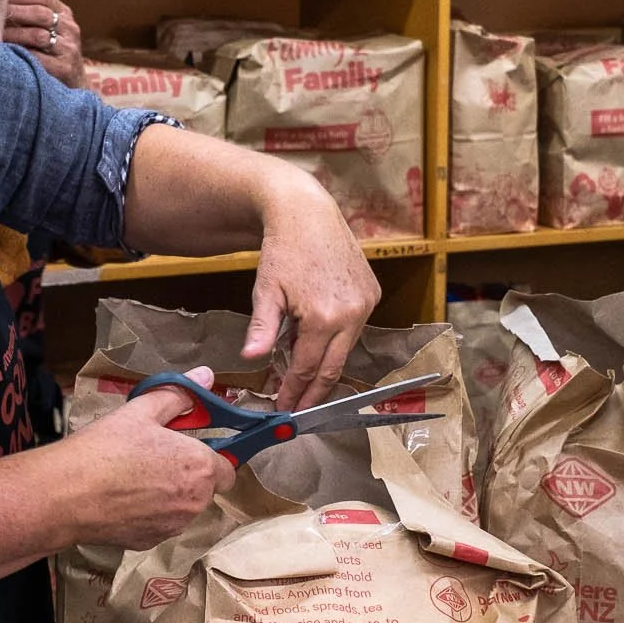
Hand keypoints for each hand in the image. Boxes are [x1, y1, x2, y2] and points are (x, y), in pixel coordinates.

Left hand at [2, 0, 82, 83]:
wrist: (73, 83)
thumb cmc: (52, 52)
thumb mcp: (47, 27)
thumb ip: (30, 10)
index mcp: (64, 14)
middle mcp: (70, 29)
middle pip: (41, 14)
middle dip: (14, 13)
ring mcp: (69, 49)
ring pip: (38, 35)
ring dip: (13, 34)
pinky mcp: (65, 68)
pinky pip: (38, 58)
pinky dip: (21, 54)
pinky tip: (8, 53)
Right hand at [50, 365, 235, 549]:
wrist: (65, 495)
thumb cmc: (106, 448)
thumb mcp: (141, 411)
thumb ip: (179, 395)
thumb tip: (206, 376)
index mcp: (200, 467)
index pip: (228, 470)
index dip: (211, 458)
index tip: (188, 449)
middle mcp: (195, 502)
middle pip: (204, 490)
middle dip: (187, 476)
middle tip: (155, 459)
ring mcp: (173, 527)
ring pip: (182, 509)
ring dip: (169, 496)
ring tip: (134, 478)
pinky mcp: (150, 542)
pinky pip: (159, 525)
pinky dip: (148, 514)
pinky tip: (122, 500)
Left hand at [245, 171, 380, 409]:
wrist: (307, 213)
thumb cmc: (282, 250)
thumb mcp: (266, 290)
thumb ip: (263, 328)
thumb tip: (251, 359)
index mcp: (322, 318)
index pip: (306, 368)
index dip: (294, 391)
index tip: (284, 407)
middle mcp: (351, 315)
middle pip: (332, 368)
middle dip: (314, 393)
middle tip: (299, 409)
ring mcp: (366, 304)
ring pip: (345, 350)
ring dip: (325, 365)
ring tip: (304, 379)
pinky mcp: (372, 294)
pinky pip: (355, 328)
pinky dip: (337, 340)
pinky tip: (319, 343)